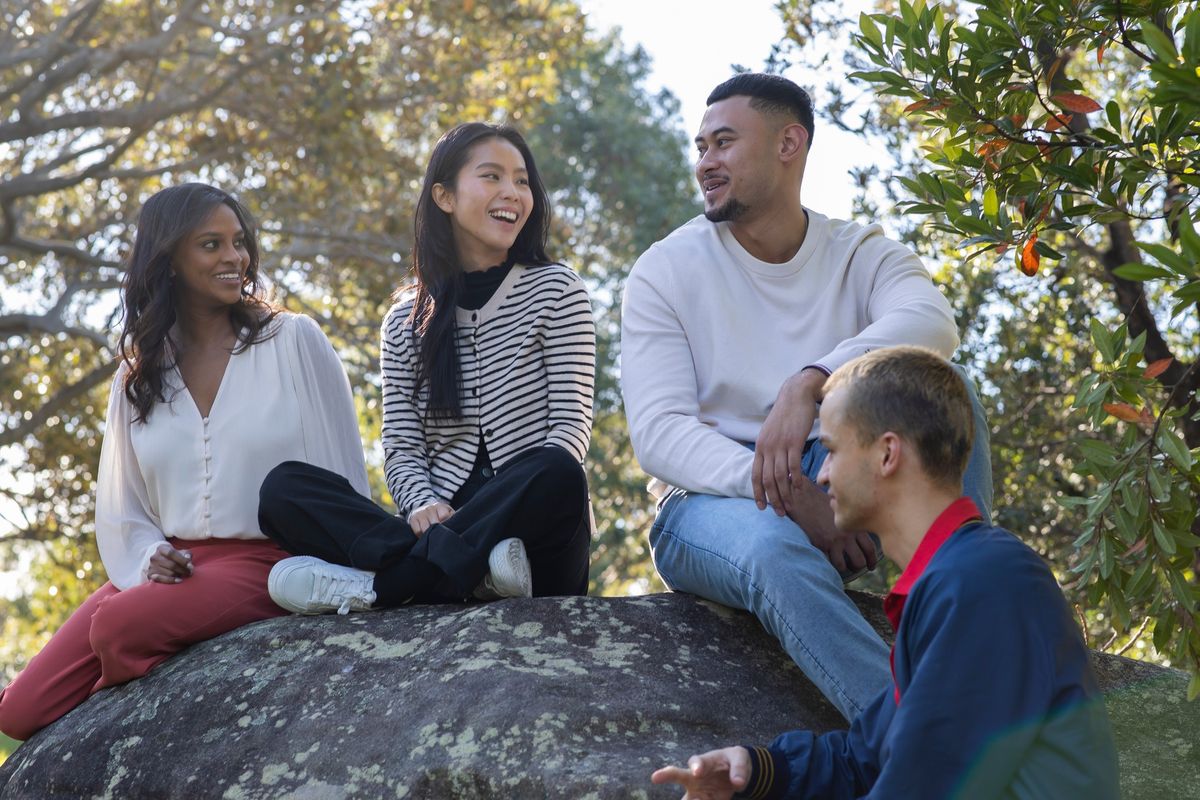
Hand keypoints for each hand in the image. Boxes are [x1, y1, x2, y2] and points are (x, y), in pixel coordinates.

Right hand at [147, 544, 192, 583]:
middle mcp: (155, 557)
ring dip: (179, 575)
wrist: (157, 559)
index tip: (190, 565)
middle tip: (190, 572)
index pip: (171, 553)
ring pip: (169, 573)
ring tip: (184, 574)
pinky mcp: (151, 575)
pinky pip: (162, 580)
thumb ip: (186, 554)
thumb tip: (188, 559)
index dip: (182, 560)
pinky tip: (179, 580)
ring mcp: (151, 566)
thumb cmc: (172, 555)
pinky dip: (172, 580)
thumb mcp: (179, 551)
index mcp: (161, 548)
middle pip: (172, 565)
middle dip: (183, 569)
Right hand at [407, 502, 453, 535]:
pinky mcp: (413, 519)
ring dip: (429, 534)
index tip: (446, 528)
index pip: (444, 515)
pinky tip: (424, 535)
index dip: (445, 523)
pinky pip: (418, 530)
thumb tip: (453, 525)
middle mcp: (429, 508)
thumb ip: (452, 517)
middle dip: (437, 530)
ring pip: (425, 528)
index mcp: (440, 506)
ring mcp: (421, 513)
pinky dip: (421, 535)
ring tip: (432, 536)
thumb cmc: (439, 514)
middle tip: (439, 534)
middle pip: (434, 523)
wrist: (423, 509)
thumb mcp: (447, 513)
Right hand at [651, 746, 750, 799]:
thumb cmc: (734, 760)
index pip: (696, 762)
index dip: (696, 766)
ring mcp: (697, 792)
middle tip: (656, 776)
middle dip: (666, 775)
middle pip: (677, 775)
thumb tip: (738, 783)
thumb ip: (739, 768)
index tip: (698, 771)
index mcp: (704, 762)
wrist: (737, 773)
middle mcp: (695, 777)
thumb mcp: (740, 758)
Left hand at [754, 369, 823, 515]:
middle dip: (772, 498)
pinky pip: (793, 465)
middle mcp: (767, 446)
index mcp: (760, 446)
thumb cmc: (787, 415)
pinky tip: (799, 488)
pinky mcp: (794, 441)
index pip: (755, 474)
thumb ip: (771, 449)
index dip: (758, 492)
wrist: (796, 394)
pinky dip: (795, 478)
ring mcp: (780, 444)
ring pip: (779, 475)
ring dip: (784, 493)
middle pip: (767, 479)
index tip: (761, 507)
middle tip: (779, 513)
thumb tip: (773, 466)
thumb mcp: (772, 432)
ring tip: (790, 505)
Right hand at [787, 476, 877, 575]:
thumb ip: (849, 520)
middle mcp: (847, 536)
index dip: (872, 560)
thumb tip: (855, 530)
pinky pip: (830, 562)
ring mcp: (834, 541)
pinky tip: (829, 564)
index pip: (870, 548)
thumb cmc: (820, 500)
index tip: (871, 566)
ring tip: (842, 568)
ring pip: (845, 565)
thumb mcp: (841, 509)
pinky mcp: (821, 545)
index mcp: (854, 526)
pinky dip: (831, 566)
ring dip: (845, 569)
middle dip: (860, 567)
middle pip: (860, 560)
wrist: (803, 497)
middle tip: (856, 568)